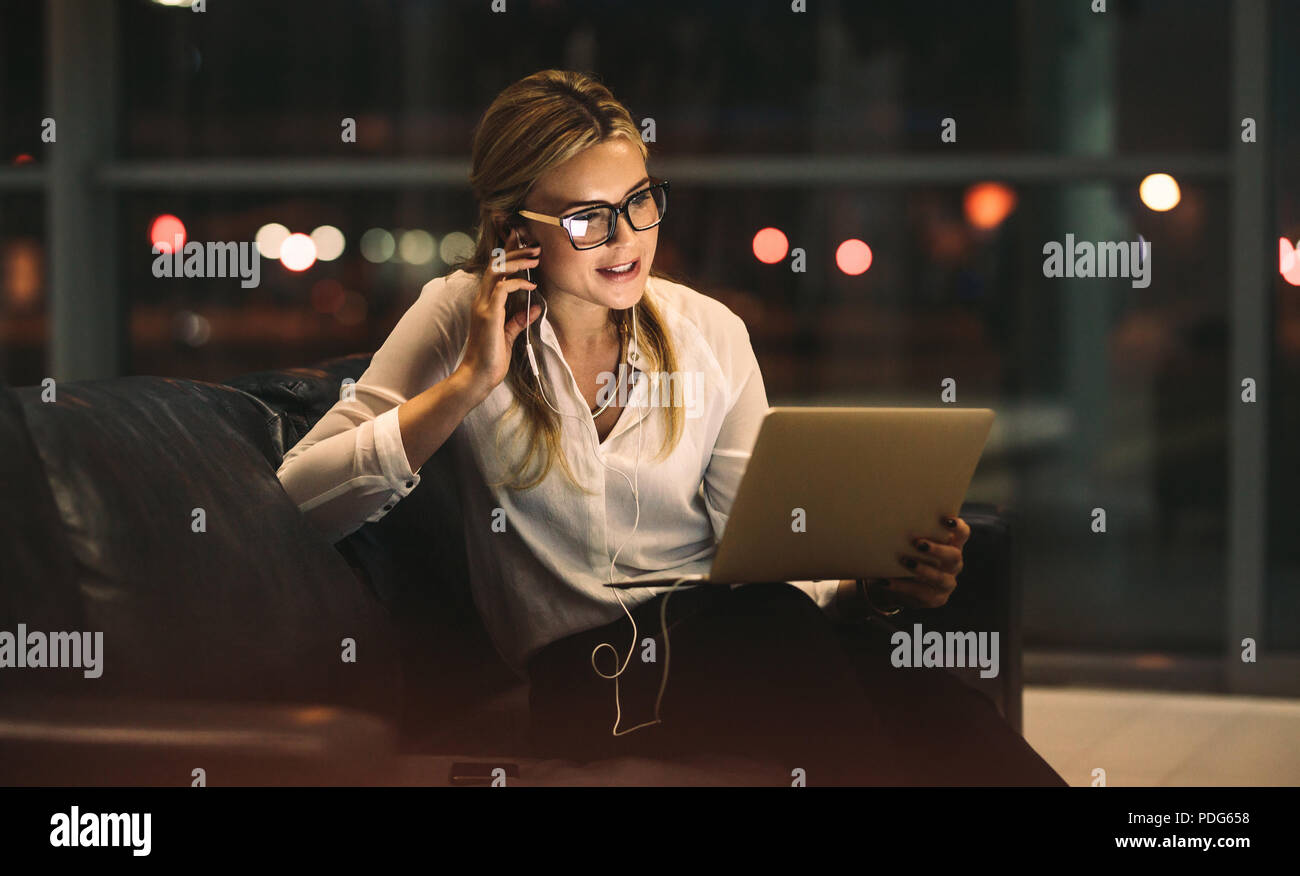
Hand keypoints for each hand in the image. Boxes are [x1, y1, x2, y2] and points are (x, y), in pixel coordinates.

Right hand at [457, 244, 542, 394]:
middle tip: (536, 246)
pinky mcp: (488, 314)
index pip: (495, 270)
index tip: (522, 240)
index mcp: (485, 302)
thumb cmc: (492, 359)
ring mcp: (483, 305)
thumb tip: (535, 307)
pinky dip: (517, 282)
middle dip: (515, 250)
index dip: (508, 252)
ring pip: (497, 270)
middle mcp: (481, 299)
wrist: (478, 376)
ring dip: (518, 261)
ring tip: (536, 257)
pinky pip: (502, 287)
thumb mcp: (509, 335)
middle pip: (495, 264)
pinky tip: (532, 285)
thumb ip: (519, 320)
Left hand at [865, 514, 969, 611]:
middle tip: (918, 543)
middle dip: (938, 550)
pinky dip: (902, 587)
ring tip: (904, 561)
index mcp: (951, 545)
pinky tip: (886, 581)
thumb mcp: (908, 541)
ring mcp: (947, 583)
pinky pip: (921, 594)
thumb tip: (891, 515)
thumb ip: (910, 531)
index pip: (962, 533)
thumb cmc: (903, 552)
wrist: (894, 583)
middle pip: (954, 556)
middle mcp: (953, 564)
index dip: (958, 527)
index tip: (946, 520)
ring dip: (923, 569)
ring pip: (941, 578)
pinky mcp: (936, 599)